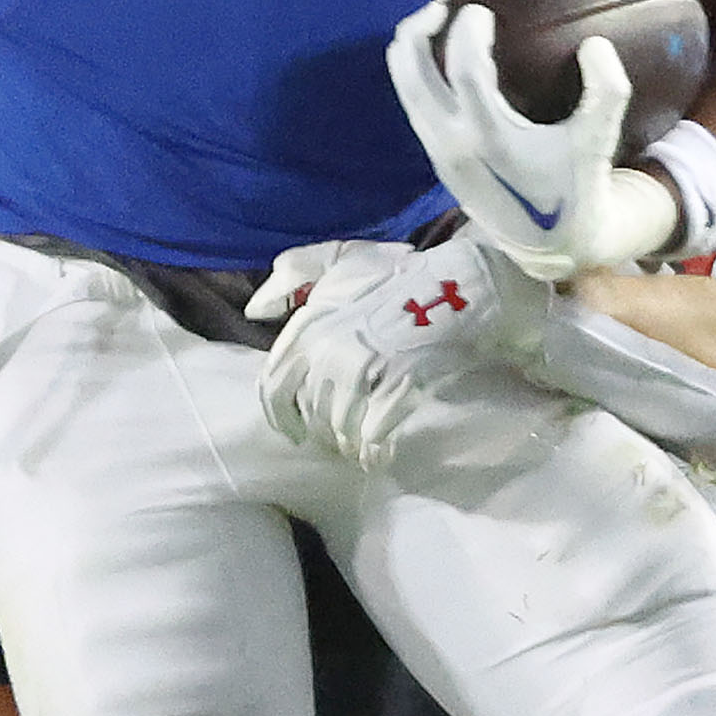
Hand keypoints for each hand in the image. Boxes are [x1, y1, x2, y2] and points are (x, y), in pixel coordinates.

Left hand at [255, 235, 548, 470]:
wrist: (461, 287)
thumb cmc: (400, 276)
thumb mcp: (340, 261)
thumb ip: (294, 276)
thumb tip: (254, 312)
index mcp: (307, 325)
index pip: (273, 387)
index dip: (281, 417)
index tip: (294, 433)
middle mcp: (326, 351)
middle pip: (309, 415)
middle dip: (323, 432)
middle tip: (340, 439)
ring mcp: (360, 371)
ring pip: (339, 430)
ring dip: (350, 444)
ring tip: (362, 447)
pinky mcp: (394, 389)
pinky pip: (372, 438)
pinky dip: (374, 452)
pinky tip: (380, 455)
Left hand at [386, 0, 676, 279]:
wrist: (546, 245)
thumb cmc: (576, 186)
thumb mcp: (599, 141)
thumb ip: (607, 90)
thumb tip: (594, 43)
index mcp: (488, 138)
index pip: (463, 69)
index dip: (467, 30)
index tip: (482, 8)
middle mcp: (450, 142)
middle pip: (411, 69)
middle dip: (421, 26)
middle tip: (447, 0)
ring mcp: (435, 149)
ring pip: (403, 83)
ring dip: (413, 44)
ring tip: (439, 17)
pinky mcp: (433, 154)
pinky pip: (413, 98)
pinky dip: (420, 68)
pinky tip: (445, 49)